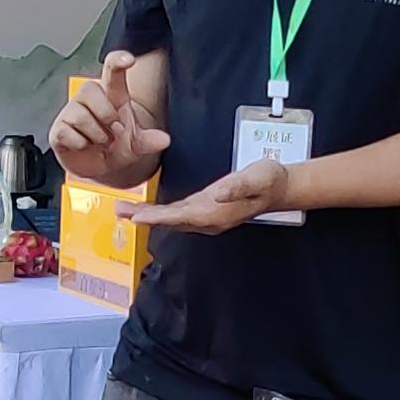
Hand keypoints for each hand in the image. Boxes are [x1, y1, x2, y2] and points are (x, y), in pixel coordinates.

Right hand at [49, 51, 168, 189]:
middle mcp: (89, 97)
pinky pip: (67, 132)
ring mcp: (71, 111)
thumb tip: (164, 140)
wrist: (97, 166)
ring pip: (80, 115)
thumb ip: (149, 141)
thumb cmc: (116, 145)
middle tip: (112, 132)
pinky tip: (83, 145)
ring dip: (95, 135)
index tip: (128, 59)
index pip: (112, 70)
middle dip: (106, 115)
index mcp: (111, 94)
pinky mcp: (58, 129)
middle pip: (91, 89)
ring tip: (98, 140)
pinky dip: (79, 144)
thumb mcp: (136, 145)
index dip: (118, 61)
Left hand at [122, 160, 289, 235]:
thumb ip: (236, 187)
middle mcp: (208, 220)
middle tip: (119, 211)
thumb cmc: (268, 180)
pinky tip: (147, 210)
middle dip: (144, 217)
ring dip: (148, 216)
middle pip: (170, 221)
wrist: (280, 188)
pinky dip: (159, 213)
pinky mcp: (206, 209)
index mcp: (216, 213)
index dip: (158, 217)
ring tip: (124, 210)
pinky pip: (177, 214)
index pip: (181, 217)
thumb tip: (216, 194)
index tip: (137, 217)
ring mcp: (207, 217)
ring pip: (172, 219)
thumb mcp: (256, 178)